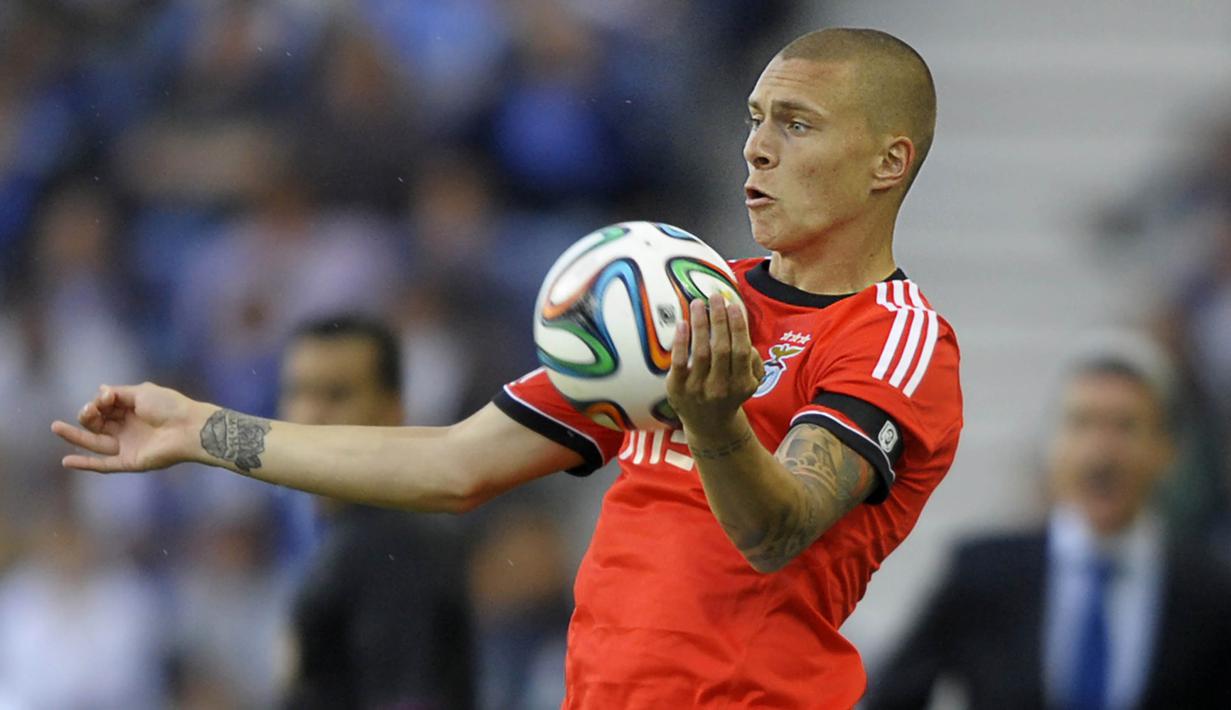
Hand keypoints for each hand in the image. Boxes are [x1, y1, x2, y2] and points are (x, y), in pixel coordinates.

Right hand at [51, 383, 205, 472]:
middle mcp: (128, 428)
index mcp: (132, 410)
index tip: (106, 397)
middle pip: (97, 423)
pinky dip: (85, 464)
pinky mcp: (130, 462)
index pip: (105, 406)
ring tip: (55, 427)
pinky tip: (66, 461)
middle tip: (89, 410)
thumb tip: (101, 389)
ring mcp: (128, 446)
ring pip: (95, 443)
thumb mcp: (142, 392)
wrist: (189, 428)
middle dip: (88, 415)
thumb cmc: (170, 406)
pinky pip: (103, 465)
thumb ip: (119, 393)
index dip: (99, 401)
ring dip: (75, 436)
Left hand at [666, 294, 764, 436]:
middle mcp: (720, 388)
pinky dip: (680, 341)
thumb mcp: (749, 382)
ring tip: (697, 303)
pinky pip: (679, 361)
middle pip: (721, 347)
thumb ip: (753, 360)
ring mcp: (697, 389)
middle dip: (718, 318)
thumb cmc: (729, 393)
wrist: (709, 424)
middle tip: (715, 296)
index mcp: (741, 384)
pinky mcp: (677, 388)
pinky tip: (682, 322)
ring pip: (700, 351)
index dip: (737, 325)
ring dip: (699, 323)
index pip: (741, 349)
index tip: (732, 304)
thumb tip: (743, 334)